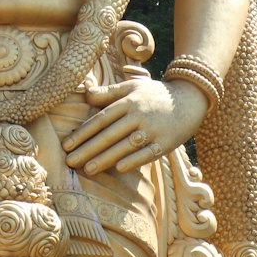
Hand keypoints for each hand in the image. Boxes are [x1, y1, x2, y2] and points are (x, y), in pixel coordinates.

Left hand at [63, 78, 208, 174]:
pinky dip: (134, 160)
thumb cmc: (155, 94)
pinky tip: (119, 169)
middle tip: (69, 161)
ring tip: (88, 169)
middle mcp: (139, 115)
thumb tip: (85, 93)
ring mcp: (153, 129)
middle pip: (109, 134)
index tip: (66, 145)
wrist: (190, 98)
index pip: (100, 119)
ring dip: (105, 158)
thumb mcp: (132, 86)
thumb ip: (108, 92)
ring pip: (125, 146)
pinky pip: (148, 153)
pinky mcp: (167, 143)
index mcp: (128, 101)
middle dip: (88, 149)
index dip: (82, 133)